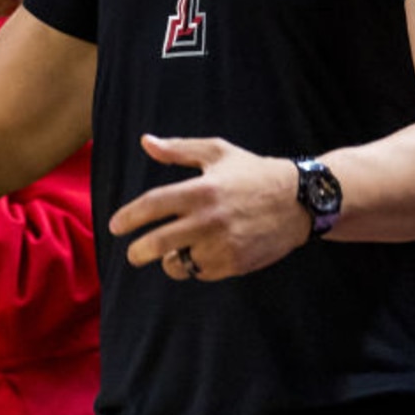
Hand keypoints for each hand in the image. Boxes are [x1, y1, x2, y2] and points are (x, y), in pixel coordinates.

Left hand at [108, 136, 308, 281]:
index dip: (129, 217)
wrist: (299, 201)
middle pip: (157, 242)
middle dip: (138, 252)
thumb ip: (178, 150)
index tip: (115, 226)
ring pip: (179, 263)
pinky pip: (201, 272)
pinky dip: (195, 266)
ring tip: (175, 251)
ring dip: (171, 259)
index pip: (153, 205)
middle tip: (133, 254)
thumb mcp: (217, 152)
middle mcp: (209, 218)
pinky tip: (202, 253)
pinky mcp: (234, 263)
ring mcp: (222, 243)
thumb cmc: (253, 173)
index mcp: (201, 189)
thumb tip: (146, 142)